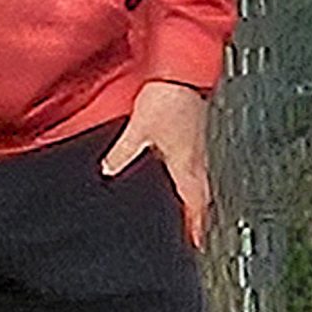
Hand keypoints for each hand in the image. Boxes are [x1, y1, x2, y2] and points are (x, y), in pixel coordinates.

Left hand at [100, 79, 211, 248]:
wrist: (183, 70)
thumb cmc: (168, 96)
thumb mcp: (140, 128)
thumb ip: (123, 152)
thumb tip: (108, 172)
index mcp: (185, 162)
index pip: (194, 201)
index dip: (195, 223)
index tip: (196, 242)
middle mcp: (195, 156)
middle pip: (202, 194)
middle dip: (200, 215)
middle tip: (198, 232)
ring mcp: (197, 144)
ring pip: (201, 179)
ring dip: (199, 197)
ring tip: (193, 210)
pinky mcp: (195, 132)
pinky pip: (197, 163)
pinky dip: (193, 177)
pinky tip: (183, 173)